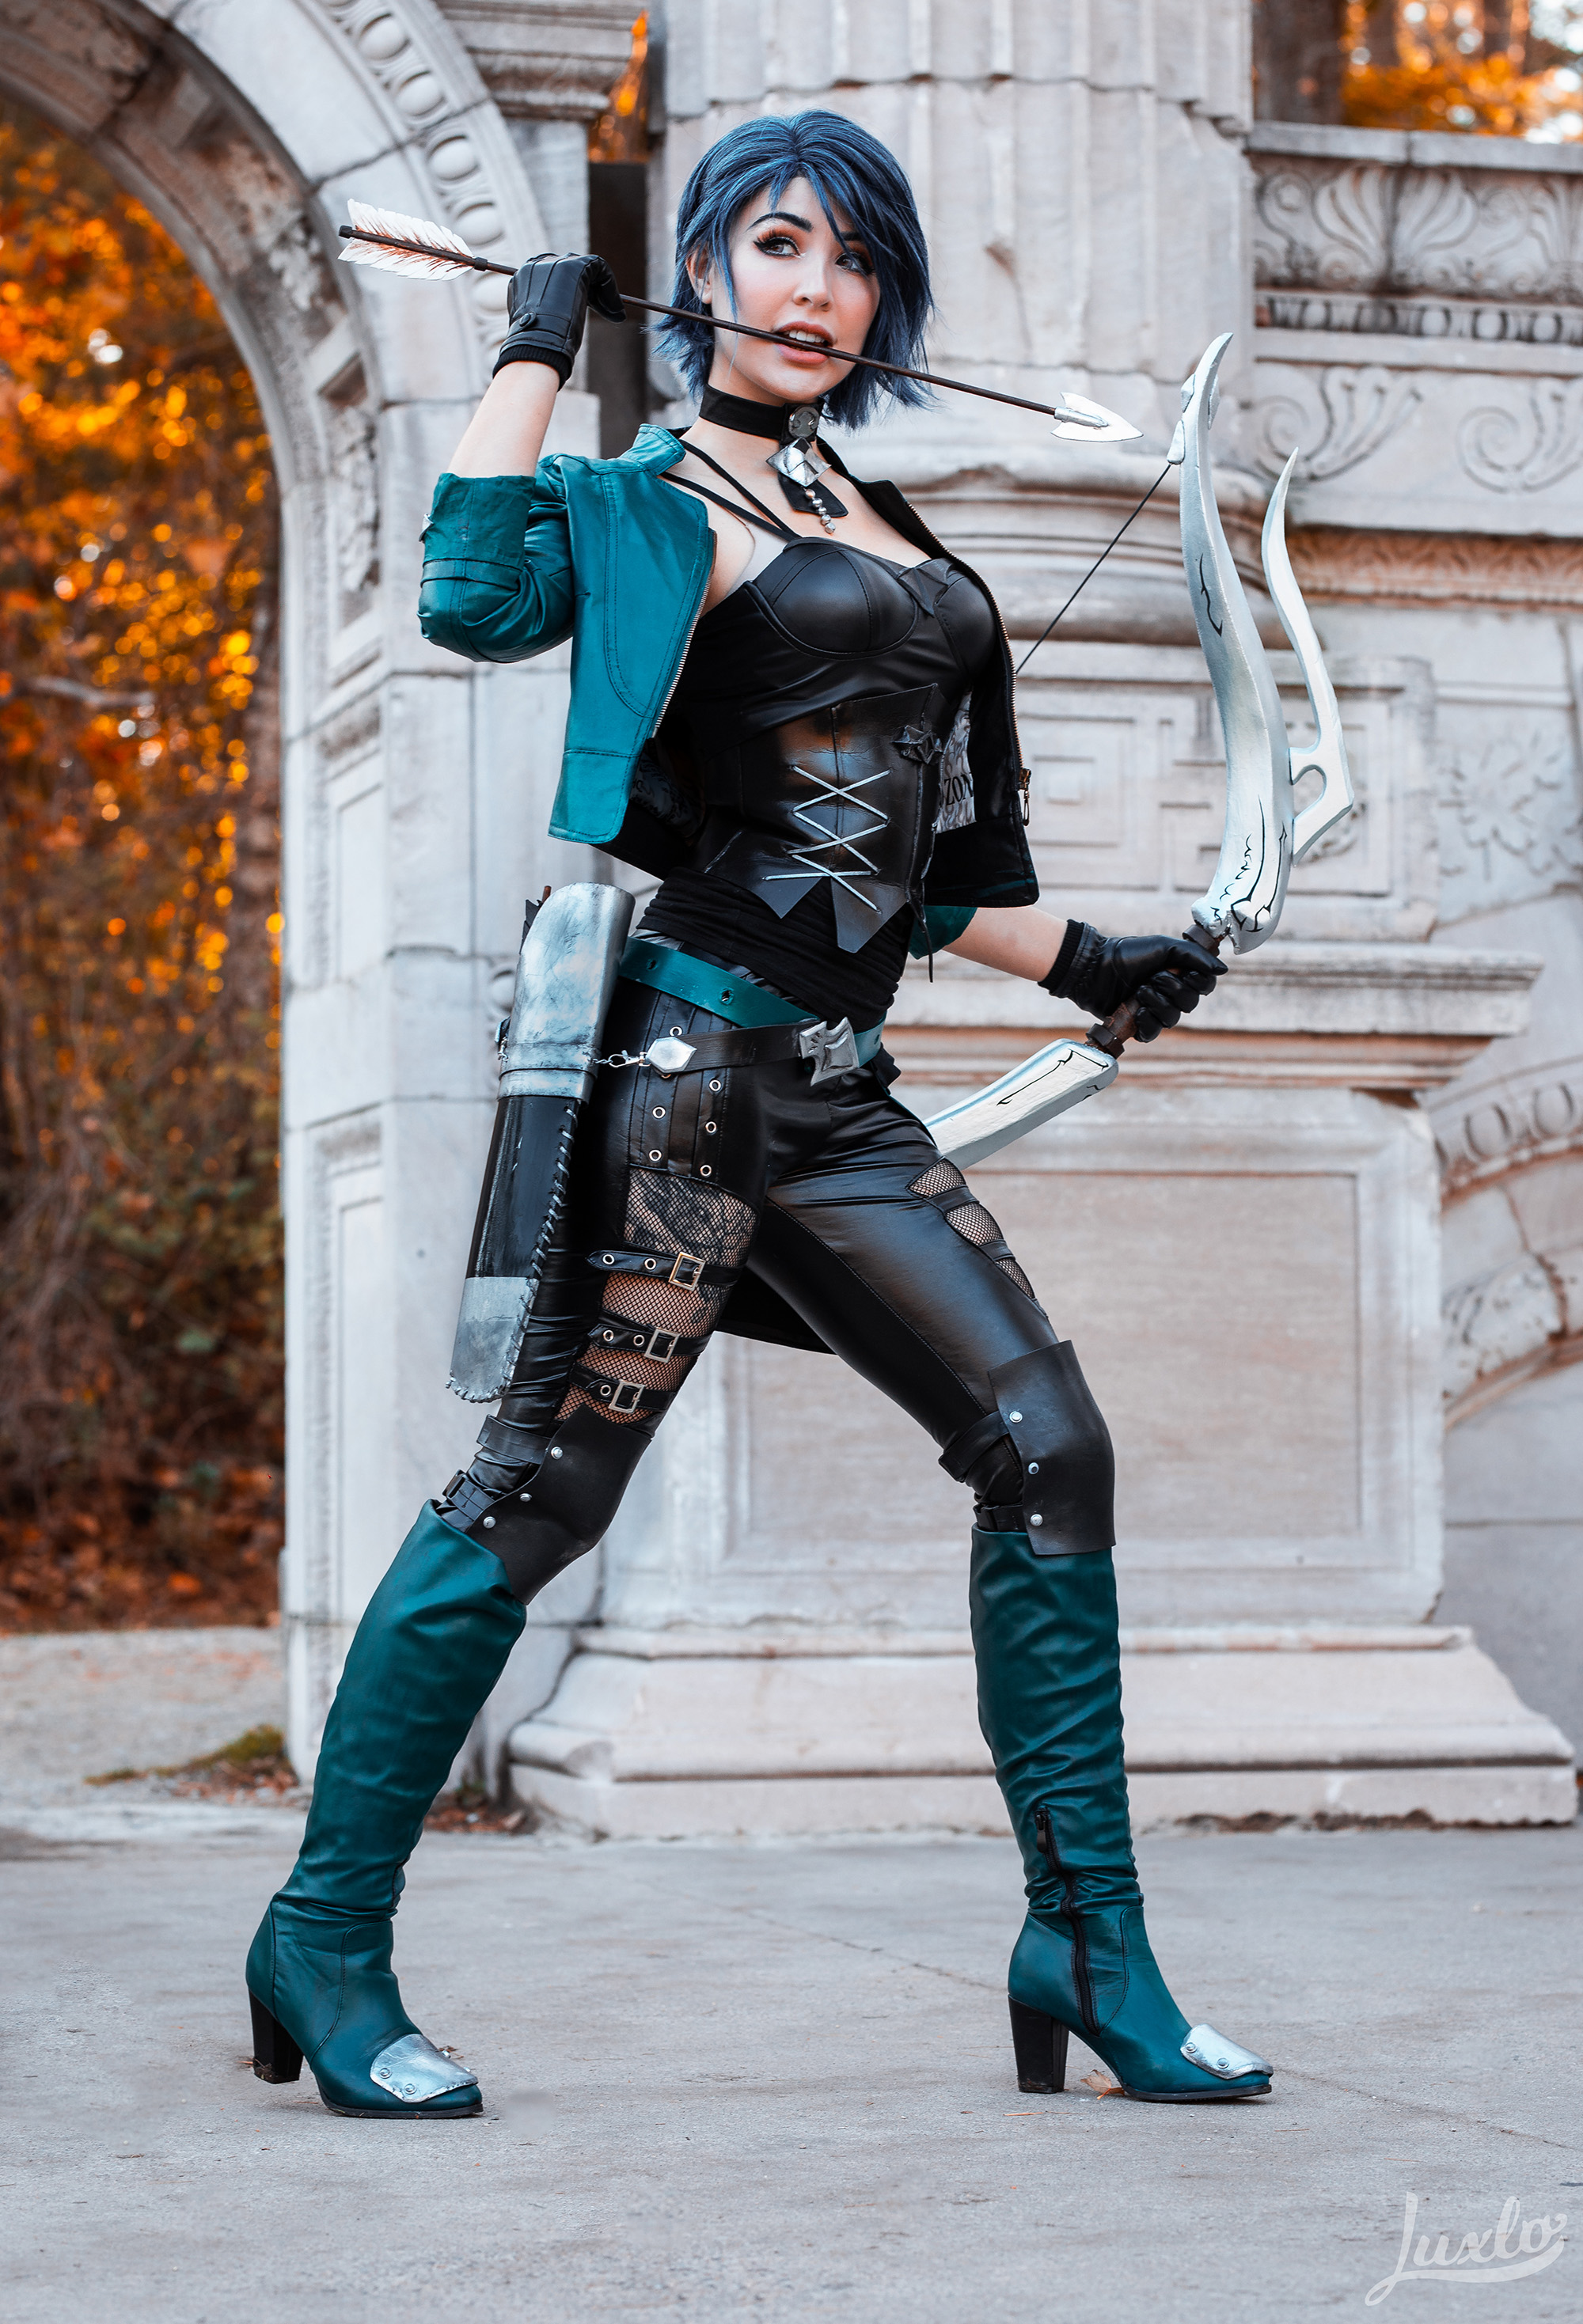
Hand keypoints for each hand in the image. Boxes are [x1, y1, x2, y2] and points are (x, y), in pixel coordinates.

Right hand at [493, 253, 625, 385]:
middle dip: (588, 288)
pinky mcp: (574, 266)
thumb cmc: (536, 343)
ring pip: (586, 267)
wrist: (537, 342)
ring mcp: (555, 263)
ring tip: (612, 312)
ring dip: (601, 289)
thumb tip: (557, 319)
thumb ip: (543, 312)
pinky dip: (610, 286)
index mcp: (524, 277)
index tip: (584, 307)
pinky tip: (615, 308)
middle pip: (570, 267)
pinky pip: (599, 267)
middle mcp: (537, 264)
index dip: (571, 289)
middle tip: (601, 309)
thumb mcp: (535, 324)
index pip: (553, 273)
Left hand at [1042, 922, 1224, 1042]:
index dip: (1198, 982)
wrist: (1096, 967)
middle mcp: (1171, 994)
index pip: (1205, 987)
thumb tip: (1223, 970)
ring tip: (1140, 991)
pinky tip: (1137, 1012)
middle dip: (1172, 989)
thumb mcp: (1165, 947)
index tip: (1184, 971)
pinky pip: (1153, 1033)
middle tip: (1153, 977)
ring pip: (1173, 1019)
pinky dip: (1147, 1023)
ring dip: (1157, 1003)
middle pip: (1190, 1004)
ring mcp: (1154, 1010)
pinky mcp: (1137, 1024)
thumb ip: (1195, 957)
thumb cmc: (1129, 953)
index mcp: (1180, 974)